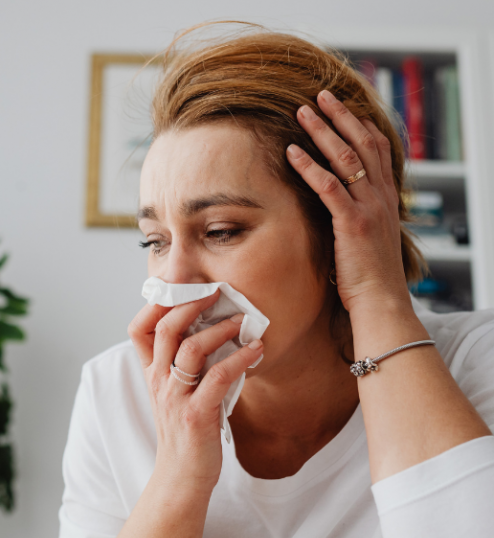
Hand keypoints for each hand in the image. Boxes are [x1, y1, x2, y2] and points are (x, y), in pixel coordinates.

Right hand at [127, 292, 262, 496]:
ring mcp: (176, 398)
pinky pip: (218, 377)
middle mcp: (159, 382)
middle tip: (216, 292)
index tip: (182, 288)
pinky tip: (256, 350)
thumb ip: (185, 365)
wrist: (182, 476)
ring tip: (242, 321)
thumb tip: (215, 331)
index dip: (155, 304)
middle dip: (191, 304)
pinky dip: (239, 358)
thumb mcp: (176, 393)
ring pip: (190, 349)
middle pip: (165, 329)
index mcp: (152, 374)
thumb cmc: (185, 432)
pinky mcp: (197, 414)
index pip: (138, 329)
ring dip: (220, 329)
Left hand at [285, 90, 412, 315]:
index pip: (379, 150)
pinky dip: (308, 166)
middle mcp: (381, 197)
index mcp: (386, 199)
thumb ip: (354, 216)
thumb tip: (335, 208)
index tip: (344, 107)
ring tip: (301, 111)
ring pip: (346, 157)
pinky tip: (290, 152)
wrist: (381, 302)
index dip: (361, 125)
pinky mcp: (352, 223)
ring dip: (322, 131)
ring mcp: (369, 208)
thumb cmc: (368, 277)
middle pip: (363, 143)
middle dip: (340, 116)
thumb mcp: (366, 238)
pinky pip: (328, 186)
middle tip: (320, 95)